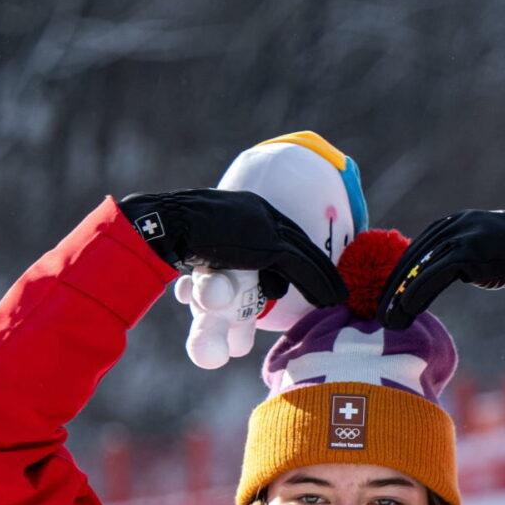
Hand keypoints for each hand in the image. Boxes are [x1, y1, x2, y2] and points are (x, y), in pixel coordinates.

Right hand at [117, 189, 344, 307]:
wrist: (168, 224)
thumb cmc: (173, 232)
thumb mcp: (204, 240)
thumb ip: (222, 252)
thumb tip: (229, 273)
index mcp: (247, 206)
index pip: (280, 230)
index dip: (296, 252)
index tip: (307, 269)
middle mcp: (262, 211)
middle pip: (299, 240)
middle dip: (315, 264)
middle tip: (332, 285)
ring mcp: (268, 226)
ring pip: (306, 255)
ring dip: (323, 278)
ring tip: (336, 297)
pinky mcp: (269, 245)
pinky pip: (302, 267)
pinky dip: (318, 284)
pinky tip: (330, 299)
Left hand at [378, 211, 504, 326]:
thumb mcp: (480, 250)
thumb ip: (454, 256)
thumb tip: (428, 278)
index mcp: (450, 224)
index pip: (413, 252)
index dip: (396, 279)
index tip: (383, 302)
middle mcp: (452, 225)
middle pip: (411, 259)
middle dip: (391, 289)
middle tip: (377, 316)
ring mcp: (462, 235)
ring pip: (420, 267)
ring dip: (400, 296)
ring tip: (388, 320)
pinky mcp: (472, 249)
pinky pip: (436, 273)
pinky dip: (418, 292)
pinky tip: (407, 309)